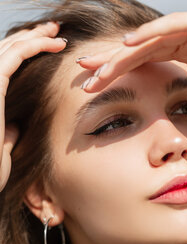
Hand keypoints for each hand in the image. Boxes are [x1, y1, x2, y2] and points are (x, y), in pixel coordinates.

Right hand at [0, 21, 66, 191]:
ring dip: (36, 36)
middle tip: (55, 31)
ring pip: (11, 48)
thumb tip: (15, 126)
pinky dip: (35, 46)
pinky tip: (56, 44)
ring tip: (58, 32)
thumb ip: (9, 132)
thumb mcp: (4, 146)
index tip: (50, 47)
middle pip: (8, 51)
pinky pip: (14, 57)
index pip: (6, 65)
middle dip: (32, 37)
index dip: (27, 52)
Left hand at [77, 10, 186, 108]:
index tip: (94, 81)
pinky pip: (179, 27)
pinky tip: (130, 43)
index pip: (143, 60)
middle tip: (84, 72)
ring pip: (153, 38)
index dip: (117, 69)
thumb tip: (170, 85)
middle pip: (141, 48)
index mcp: (183, 52)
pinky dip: (154, 34)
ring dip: (124, 52)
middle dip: (111, 61)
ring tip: (98, 65)